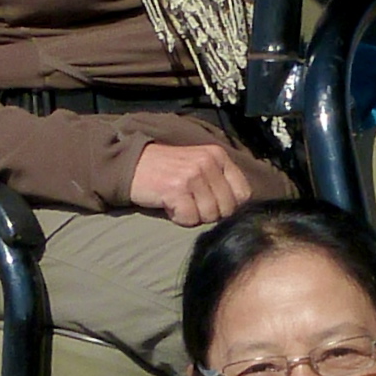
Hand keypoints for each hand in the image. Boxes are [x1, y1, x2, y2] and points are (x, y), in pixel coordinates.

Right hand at [127, 138, 252, 227]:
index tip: (211, 203)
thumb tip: (238, 208)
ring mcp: (193, 175)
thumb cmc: (167, 170)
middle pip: (228, 208)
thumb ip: (220, 181)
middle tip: (191, 204)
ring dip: (193, 216)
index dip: (230, 206)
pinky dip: (179, 218)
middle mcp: (208, 162)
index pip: (244, 193)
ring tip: (179, 202)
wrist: (132, 164)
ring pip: (210, 215)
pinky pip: (190, 219)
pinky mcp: (176, 189)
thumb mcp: (199, 166)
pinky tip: (169, 205)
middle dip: (210, 213)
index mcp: (218, 155)